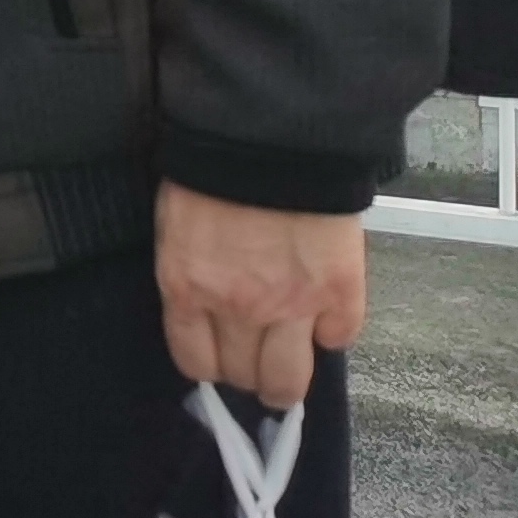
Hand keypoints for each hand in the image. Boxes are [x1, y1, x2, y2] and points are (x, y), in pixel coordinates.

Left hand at [155, 182, 364, 407]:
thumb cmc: (213, 172)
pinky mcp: (340, 291)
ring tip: (290, 370)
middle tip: (257, 363)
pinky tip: (326, 318)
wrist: (270, 138)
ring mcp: (293, 305)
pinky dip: (334, 333)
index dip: (211, 366)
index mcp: (188, 289)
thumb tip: (205, 309)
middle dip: (250, 377)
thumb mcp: (178, 228)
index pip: (195, 362)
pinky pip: (340, 337)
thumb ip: (192, 275)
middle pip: (246, 376)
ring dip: (289, 380)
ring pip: (291, 379)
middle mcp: (238, 309)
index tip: (219, 359)